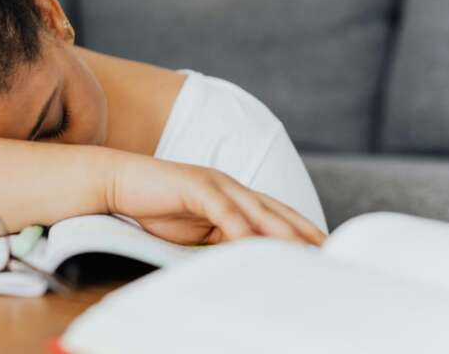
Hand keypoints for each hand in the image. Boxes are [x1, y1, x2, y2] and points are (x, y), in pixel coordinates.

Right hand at [106, 157, 325, 245]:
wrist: (118, 183)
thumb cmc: (153, 209)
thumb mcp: (193, 232)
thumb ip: (218, 243)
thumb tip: (241, 265)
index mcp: (233, 196)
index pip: (276, 215)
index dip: (302, 232)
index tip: (325, 252)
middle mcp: (230, 186)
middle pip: (277, 212)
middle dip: (304, 234)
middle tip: (330, 255)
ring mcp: (215, 183)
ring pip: (257, 211)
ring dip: (282, 233)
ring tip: (303, 253)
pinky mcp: (196, 185)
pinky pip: (224, 211)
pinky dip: (240, 229)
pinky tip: (253, 245)